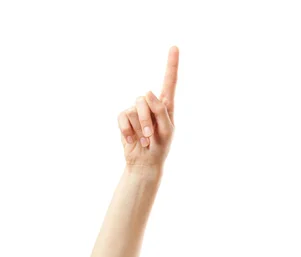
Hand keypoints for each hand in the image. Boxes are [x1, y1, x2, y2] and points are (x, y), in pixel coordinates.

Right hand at [118, 46, 178, 171]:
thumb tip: (148, 91)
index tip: (175, 47)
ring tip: (144, 140)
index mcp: (166, 105)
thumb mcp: (167, 131)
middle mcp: (151, 104)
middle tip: (150, 136)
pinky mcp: (124, 118)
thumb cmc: (160, 147)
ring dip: (139, 128)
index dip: (171, 65)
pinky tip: (132, 141)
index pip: (169, 82)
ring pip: (135, 109)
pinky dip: (127, 131)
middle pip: (145, 99)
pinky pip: (123, 117)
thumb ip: (161, 111)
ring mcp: (136, 110)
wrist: (145, 162)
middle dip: (147, 120)